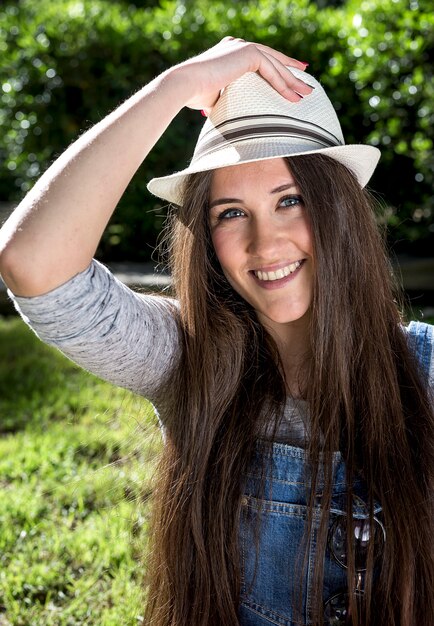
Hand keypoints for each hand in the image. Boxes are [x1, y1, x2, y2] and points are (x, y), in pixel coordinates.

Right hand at [172, 37, 312, 114]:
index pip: (260, 59)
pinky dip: (282, 83)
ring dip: (292, 80)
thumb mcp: (216, 97)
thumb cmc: (194, 96)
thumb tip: (230, 113)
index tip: (291, 79)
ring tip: (306, 93)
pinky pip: (271, 69)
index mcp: (230, 52)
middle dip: (291, 72)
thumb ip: (227, 98)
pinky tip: (292, 95)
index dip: (277, 69)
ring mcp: (243, 46)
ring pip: (275, 64)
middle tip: (306, 84)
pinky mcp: (247, 52)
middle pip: (272, 59)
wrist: (185, 85)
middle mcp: (237, 45)